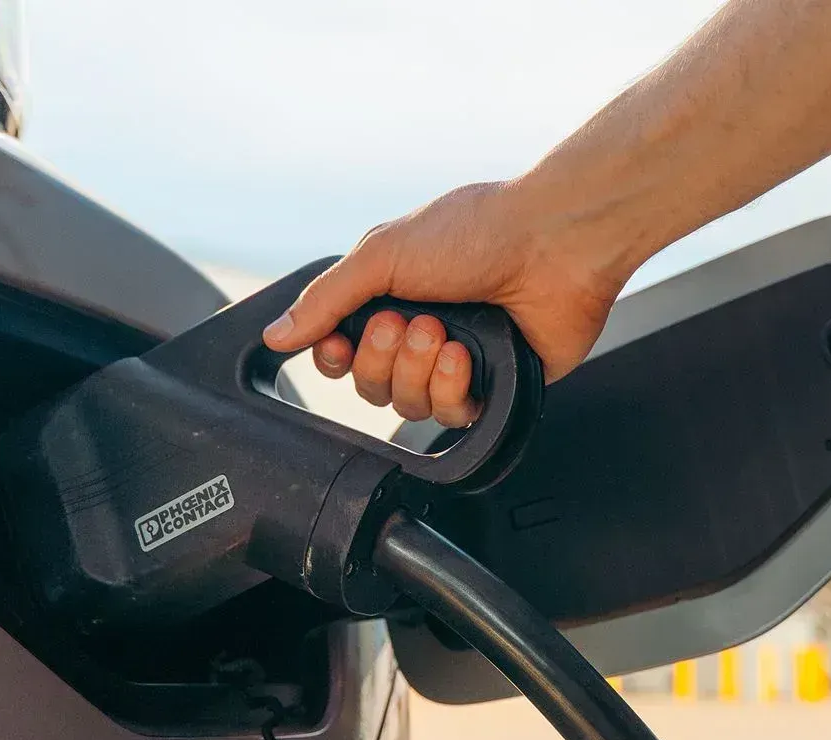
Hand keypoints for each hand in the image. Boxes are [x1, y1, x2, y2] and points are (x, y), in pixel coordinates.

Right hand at [260, 178, 641, 426]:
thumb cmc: (477, 231)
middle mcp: (420, 332)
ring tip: (442, 334)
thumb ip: (325, 299)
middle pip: (369, 386)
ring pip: (406, 405)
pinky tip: (465, 356)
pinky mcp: (493, 387)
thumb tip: (276, 335)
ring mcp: (457, 362)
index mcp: (390, 296)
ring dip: (417, 370)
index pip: (339, 353)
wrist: (554, 243)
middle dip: (382, 358)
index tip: (339, 342)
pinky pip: (450, 417)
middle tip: (405, 322)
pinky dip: (451, 387)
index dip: (334, 356)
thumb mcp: (381, 254)